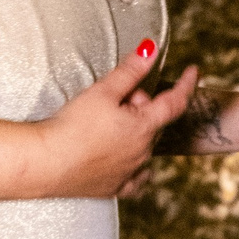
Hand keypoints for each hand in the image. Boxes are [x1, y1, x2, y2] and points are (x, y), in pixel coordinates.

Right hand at [31, 48, 198, 199]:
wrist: (46, 163)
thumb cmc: (72, 127)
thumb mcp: (103, 91)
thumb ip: (131, 71)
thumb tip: (151, 50)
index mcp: (144, 128)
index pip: (176, 102)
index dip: (186, 84)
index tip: (193, 71)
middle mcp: (143, 153)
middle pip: (155, 123)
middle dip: (143, 105)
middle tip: (118, 95)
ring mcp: (130, 173)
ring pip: (145, 148)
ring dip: (136, 131)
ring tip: (108, 122)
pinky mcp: (114, 189)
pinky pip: (135, 178)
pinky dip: (134, 165)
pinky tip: (124, 158)